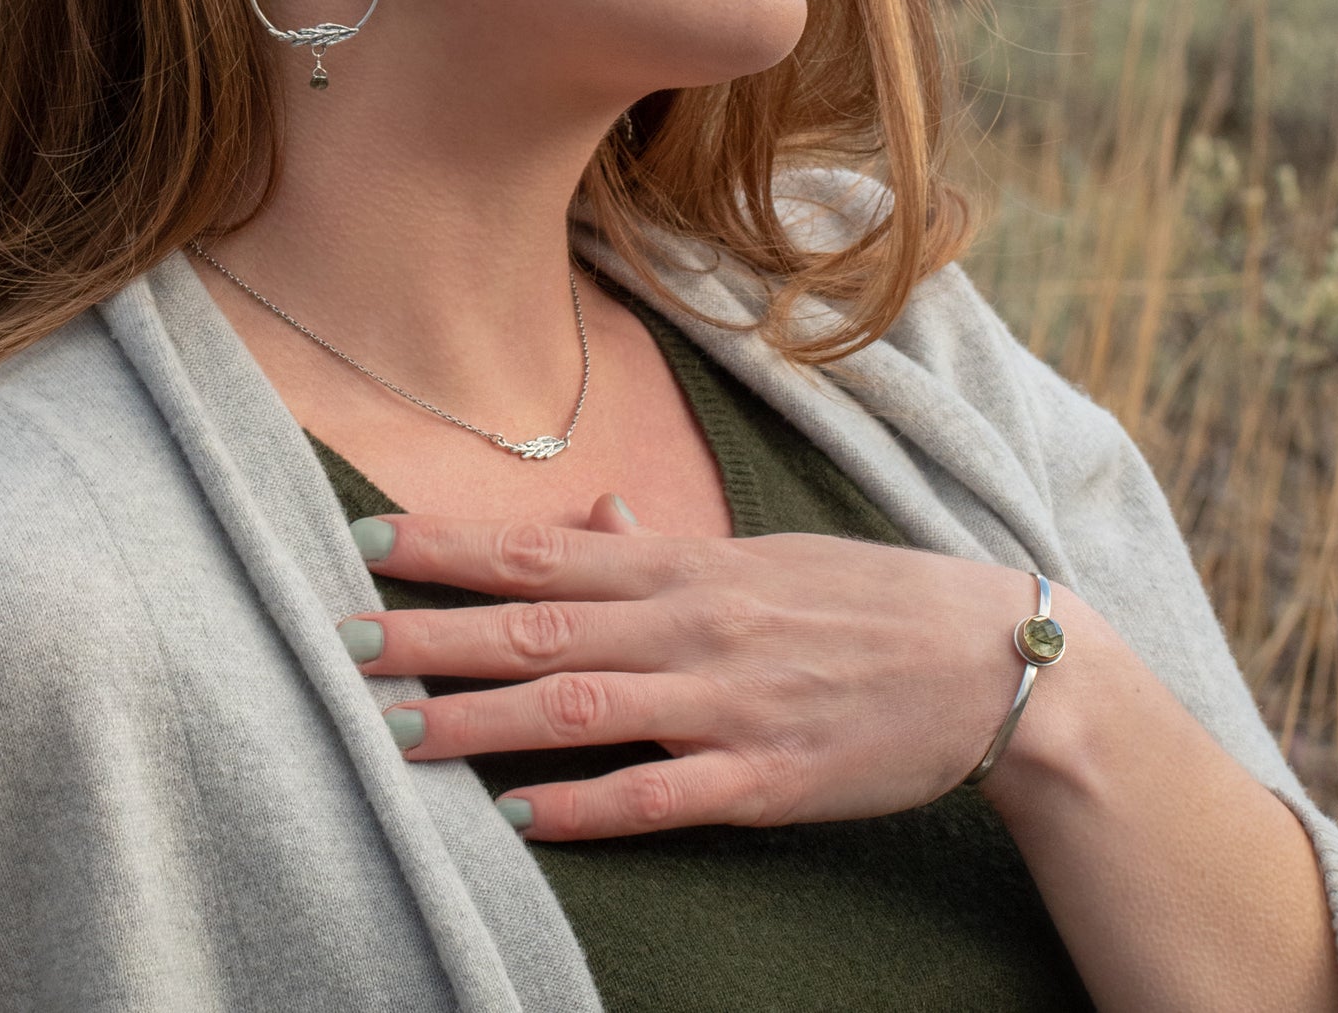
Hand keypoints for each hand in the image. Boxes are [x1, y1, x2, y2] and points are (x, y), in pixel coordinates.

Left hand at [336, 495, 1099, 840]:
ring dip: (480, 719)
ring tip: (394, 731)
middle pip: (539, 627)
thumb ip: (666, 549)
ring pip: (581, 707)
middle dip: (433, 634)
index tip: (366, 538)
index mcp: (688, 567)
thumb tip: (593, 523)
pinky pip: (660, 793)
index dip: (450, 546)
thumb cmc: (867, 600)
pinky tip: (520, 815)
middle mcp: (693, 626)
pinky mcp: (767, 779)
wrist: (995, 659)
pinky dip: (586, 805)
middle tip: (342, 640)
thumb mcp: (762, 554)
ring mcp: (728, 702)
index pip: (544, 551)